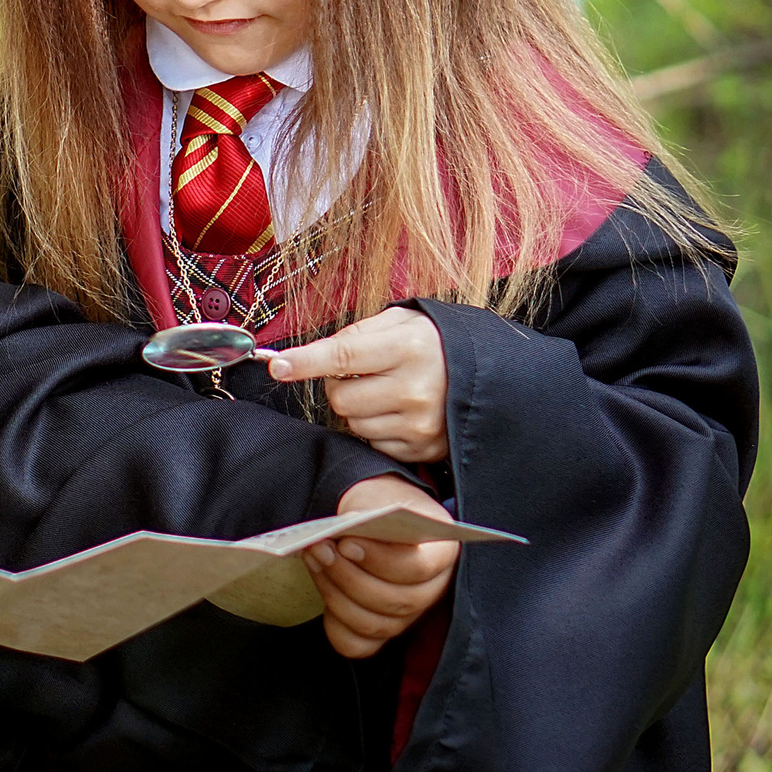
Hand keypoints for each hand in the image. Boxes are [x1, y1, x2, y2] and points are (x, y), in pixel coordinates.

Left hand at [269, 306, 449, 463]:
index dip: (305, 361)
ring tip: (388, 391)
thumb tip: (315, 352)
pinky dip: (378, 429)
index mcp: (409, 347)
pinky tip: (400, 412)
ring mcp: (421, 424)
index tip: (278, 366)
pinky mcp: (424, 449)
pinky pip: (374, 443)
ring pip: (354, 423)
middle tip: (363, 374)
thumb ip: (358, 333)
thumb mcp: (404, 322)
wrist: (493, 376)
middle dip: (340, 385)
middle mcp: (415, 388)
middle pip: (341, 397)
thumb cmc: (440, 344)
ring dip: (359, 409)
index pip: (342, 356)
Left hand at [310, 476, 458, 658]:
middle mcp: (432, 590)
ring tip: (313, 559)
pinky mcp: (380, 630)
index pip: (418, 568)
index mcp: (441, 553)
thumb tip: (348, 531)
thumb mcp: (376, 497)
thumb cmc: (375, 506)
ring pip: (374, 626)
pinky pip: (357, 645)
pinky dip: (335, 624)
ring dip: (335, 594)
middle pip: (396, 602)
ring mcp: (408, 616)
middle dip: (348, 577)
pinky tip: (321, 593)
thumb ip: (367, 511)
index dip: (379, 560)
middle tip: (318, 549)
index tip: (346, 543)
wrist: (370, 515)